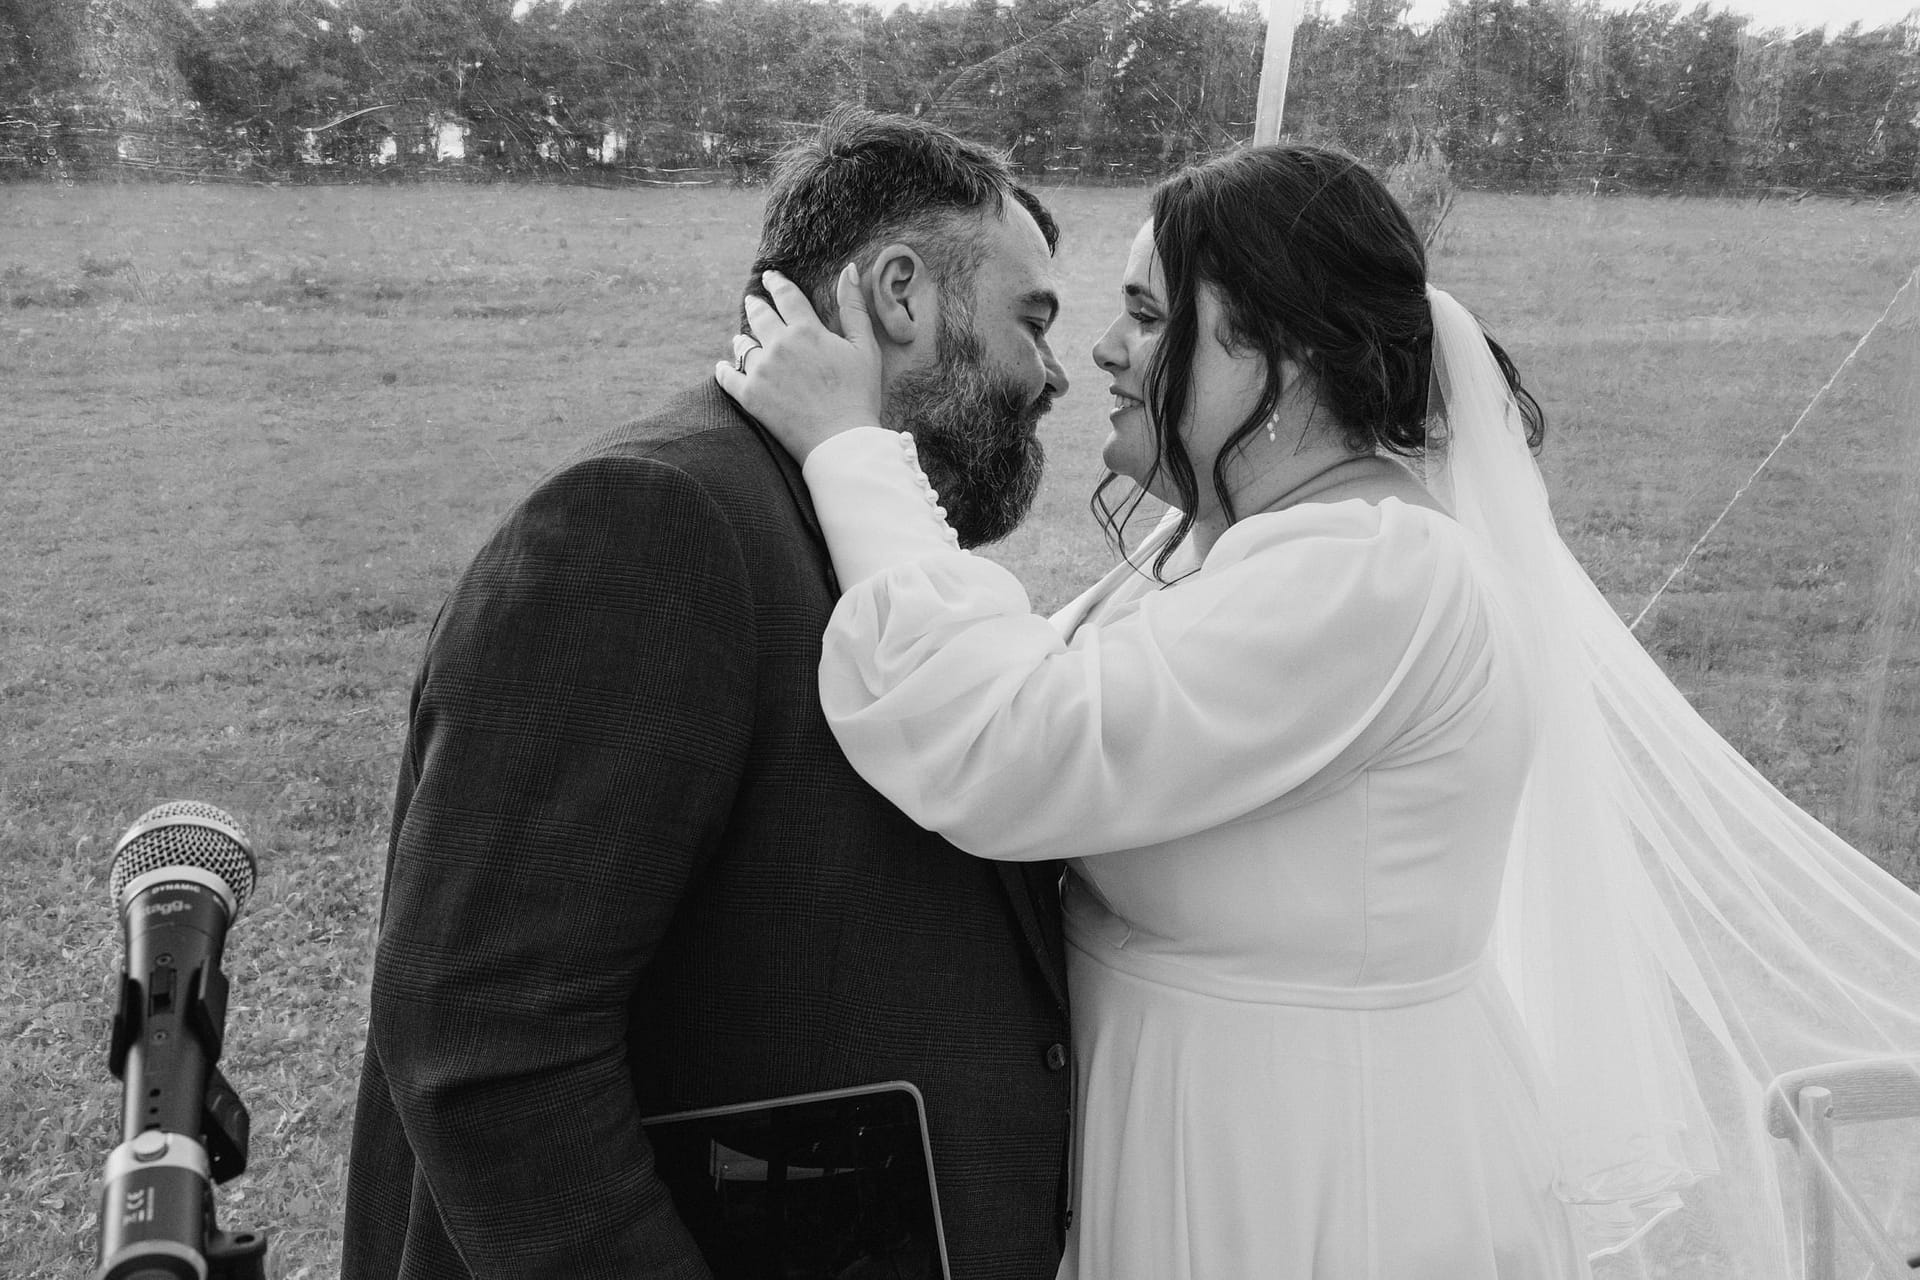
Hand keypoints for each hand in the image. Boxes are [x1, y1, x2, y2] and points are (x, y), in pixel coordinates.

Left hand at [714, 265, 885, 462]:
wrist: (841, 440)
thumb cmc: (859, 394)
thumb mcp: (865, 347)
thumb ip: (853, 307)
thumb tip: (848, 270)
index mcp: (806, 329)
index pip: (785, 295)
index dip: (776, 282)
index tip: (770, 276)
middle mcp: (779, 345)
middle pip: (759, 315)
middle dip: (756, 305)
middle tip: (754, 302)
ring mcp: (761, 370)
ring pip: (743, 345)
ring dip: (743, 339)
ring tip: (742, 338)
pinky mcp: (750, 396)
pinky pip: (728, 376)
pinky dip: (724, 370)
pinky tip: (723, 366)